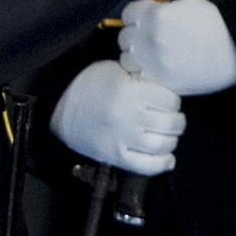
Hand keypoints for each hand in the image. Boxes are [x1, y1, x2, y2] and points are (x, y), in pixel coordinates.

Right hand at [50, 61, 186, 175]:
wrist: (58, 106)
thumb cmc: (89, 84)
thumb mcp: (116, 70)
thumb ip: (141, 79)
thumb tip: (167, 89)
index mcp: (130, 90)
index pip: (170, 100)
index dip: (173, 101)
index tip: (169, 102)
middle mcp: (128, 115)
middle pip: (170, 123)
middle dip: (177, 122)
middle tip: (173, 120)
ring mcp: (122, 138)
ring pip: (162, 145)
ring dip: (171, 141)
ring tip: (168, 136)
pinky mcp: (115, 156)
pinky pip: (146, 166)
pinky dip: (162, 164)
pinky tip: (168, 159)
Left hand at [117, 0, 235, 96]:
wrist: (233, 54)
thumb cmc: (216, 27)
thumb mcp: (192, 2)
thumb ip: (168, 2)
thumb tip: (157, 3)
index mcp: (155, 15)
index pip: (128, 13)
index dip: (136, 16)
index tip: (143, 20)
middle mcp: (148, 37)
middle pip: (124, 37)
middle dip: (134, 36)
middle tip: (146, 39)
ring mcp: (151, 61)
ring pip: (126, 59)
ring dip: (135, 57)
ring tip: (148, 57)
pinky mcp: (158, 80)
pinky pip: (137, 76)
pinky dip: (142, 72)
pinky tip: (154, 69)